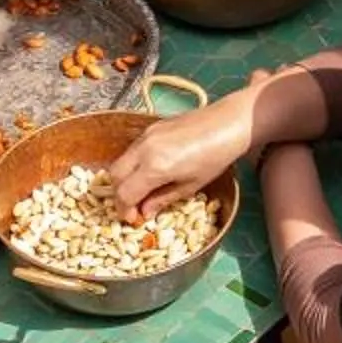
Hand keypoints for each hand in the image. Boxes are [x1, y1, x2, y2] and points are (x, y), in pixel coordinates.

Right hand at [109, 90, 256, 218]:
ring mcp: (145, 135)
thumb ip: (162, 199)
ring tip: (141, 191)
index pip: (124, 193)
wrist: (227, 123)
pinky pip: (132, 150)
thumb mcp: (190, 186)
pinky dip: (132, 165)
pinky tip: (148, 172)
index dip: (124, 210)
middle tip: (132, 207)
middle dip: (119, 195)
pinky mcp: (150, 127)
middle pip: (114, 176)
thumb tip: (144, 212)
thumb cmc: (215, 158)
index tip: (133, 219)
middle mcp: (144, 149)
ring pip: (120, 161)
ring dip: (124, 179)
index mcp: (155, 167)